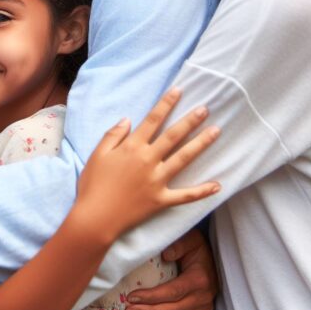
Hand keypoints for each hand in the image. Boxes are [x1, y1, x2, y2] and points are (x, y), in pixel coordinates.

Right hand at [76, 89, 219, 241]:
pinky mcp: (162, 200)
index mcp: (131, 147)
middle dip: (190, 120)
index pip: (153, 120)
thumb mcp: (97, 154)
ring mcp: (157, 180)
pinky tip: (217, 185)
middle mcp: (148, 160)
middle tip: (205, 108)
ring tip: (215, 131)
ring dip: (201, 144)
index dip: (166, 104)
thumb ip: (113, 135)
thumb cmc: (93, 185)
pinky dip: (202, 191)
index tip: (178, 91)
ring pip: (184, 159)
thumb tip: (128, 120)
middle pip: (173, 136)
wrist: (96, 218)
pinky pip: (186, 195)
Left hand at [125, 228, 218, 309]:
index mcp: (198, 280)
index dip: (152, 296)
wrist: (215, 257)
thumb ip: (179, 245)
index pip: (171, 292)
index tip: (132, 297)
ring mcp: (203, 309)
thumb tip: (165, 254)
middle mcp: (202, 298)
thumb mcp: (191, 239)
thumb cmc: (197, 247)